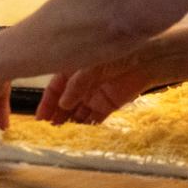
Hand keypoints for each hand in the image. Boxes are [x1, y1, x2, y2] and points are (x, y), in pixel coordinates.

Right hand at [35, 54, 152, 125]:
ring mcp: (94, 95)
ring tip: (62, 135)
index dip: (46, 103)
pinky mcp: (109, 105)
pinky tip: (80, 134)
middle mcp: (81, 84)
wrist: (147, 58)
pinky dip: (87, 126)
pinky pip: (94, 118)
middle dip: (57, 115)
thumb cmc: (114, 53)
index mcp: (72, 70)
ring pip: (78, 113)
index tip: (40, 118)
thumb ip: (77, 84)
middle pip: (64, 103)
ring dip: (70, 123)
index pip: (54, 89)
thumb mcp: (90, 65)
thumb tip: (64, 104)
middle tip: (49, 129)